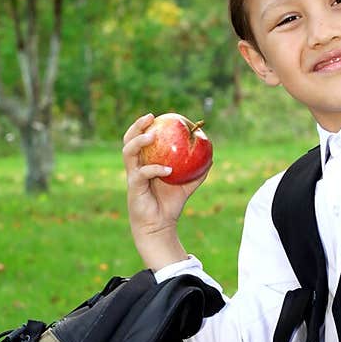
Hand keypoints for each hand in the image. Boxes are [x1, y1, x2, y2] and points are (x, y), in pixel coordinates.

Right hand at [122, 113, 209, 268]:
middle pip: (128, 140)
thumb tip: (212, 157)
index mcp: (144, 163)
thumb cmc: (170, 204)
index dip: (142, 126)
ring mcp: (132, 176)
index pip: (138, 139)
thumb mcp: (187, 186)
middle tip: (149, 118)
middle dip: (136, 127)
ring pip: (129, 153)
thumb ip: (197, 172)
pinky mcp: (134, 188)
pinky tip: (168, 170)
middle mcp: (135, 167)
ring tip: (152, 135)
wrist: (160, 225)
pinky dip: (155, 169)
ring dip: (139, 142)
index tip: (154, 116)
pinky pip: (142, 173)